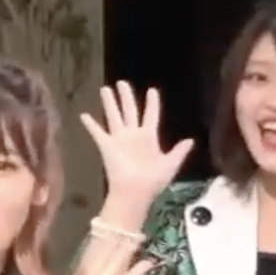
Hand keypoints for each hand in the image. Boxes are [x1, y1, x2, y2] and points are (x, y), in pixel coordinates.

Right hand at [79, 81, 192, 209]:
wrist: (136, 192)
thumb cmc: (154, 180)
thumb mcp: (171, 164)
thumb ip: (179, 151)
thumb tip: (191, 140)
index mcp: (149, 138)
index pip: (151, 115)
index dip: (152, 103)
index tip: (152, 90)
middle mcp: (133, 135)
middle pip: (130, 110)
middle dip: (126, 97)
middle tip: (122, 82)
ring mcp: (119, 139)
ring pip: (113, 115)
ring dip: (109, 103)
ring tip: (105, 89)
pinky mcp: (106, 146)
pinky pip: (97, 132)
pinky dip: (90, 124)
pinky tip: (84, 115)